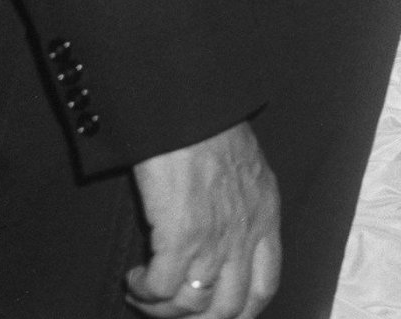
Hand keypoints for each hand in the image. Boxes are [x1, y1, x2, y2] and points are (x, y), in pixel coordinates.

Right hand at [127, 122, 280, 317]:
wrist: (189, 103)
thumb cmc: (209, 122)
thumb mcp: (245, 164)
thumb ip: (241, 201)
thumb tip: (221, 229)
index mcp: (265, 214)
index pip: (264, 287)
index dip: (238, 310)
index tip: (213, 309)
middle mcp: (244, 233)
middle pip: (228, 309)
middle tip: (173, 308)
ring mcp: (213, 239)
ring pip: (192, 306)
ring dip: (164, 308)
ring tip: (146, 293)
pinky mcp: (180, 235)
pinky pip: (161, 288)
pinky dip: (145, 292)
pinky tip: (135, 278)